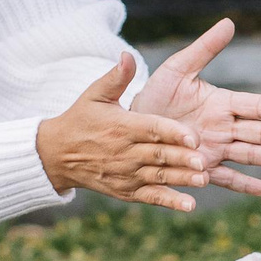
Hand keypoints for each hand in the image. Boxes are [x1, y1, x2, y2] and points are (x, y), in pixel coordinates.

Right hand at [37, 53, 207, 210]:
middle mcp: (125, 152)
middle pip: (158, 155)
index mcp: (122, 126)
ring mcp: (126, 174)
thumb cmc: (81, 119)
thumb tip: (128, 55)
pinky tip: (189, 205)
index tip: (193, 136)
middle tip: (203, 160)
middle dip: (181, 158)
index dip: (172, 132)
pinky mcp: (126, 191)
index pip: (151, 129)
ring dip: (181, 179)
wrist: (57, 155)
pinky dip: (169, 201)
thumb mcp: (94, 94)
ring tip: (203, 180)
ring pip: (158, 177)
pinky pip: (151, 197)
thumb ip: (116, 77)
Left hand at [135, 19, 260, 195]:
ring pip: (251, 154)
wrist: (133, 123)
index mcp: (222, 102)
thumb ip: (204, 48)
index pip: (258, 107)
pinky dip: (247, 186)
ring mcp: (215, 149)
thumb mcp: (177, 68)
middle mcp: (224, 127)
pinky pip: (228, 179)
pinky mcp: (203, 168)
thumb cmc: (155, 94)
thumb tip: (229, 22)